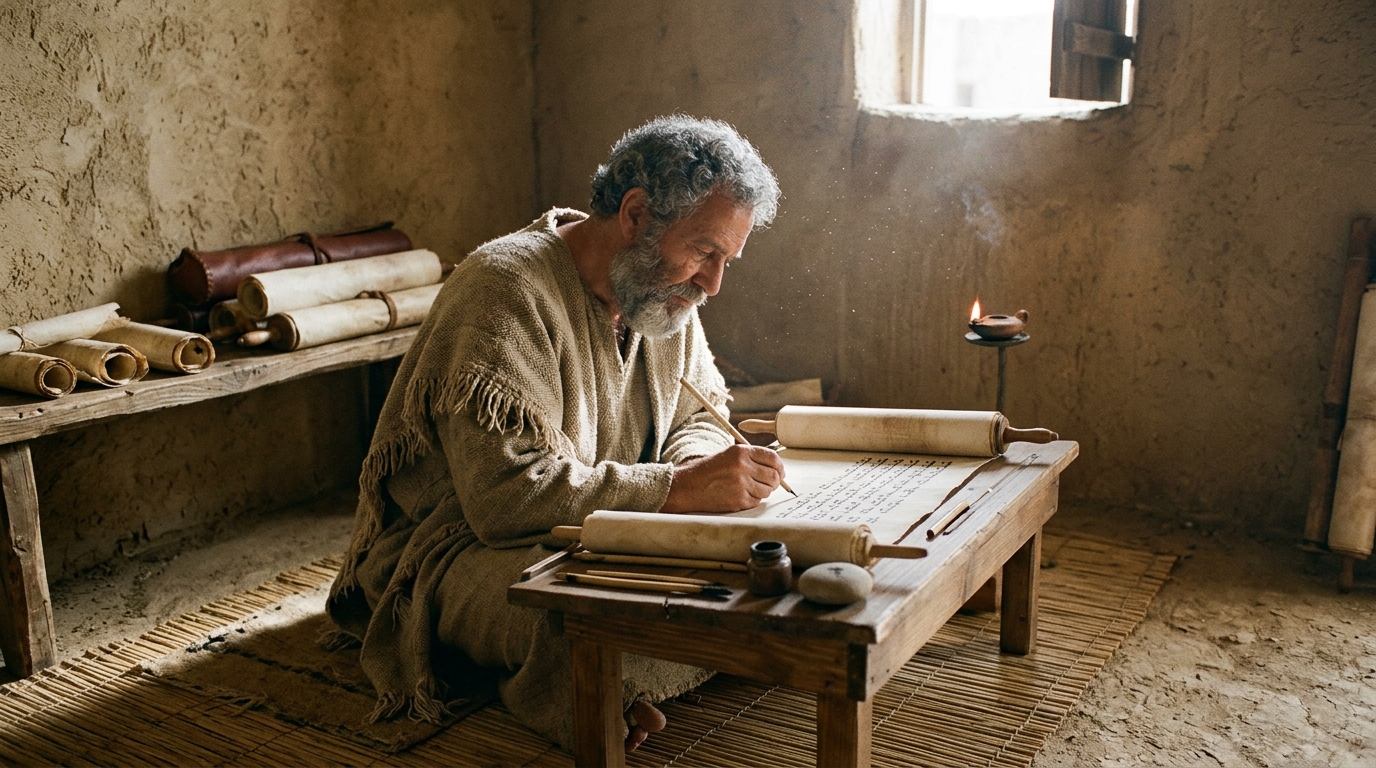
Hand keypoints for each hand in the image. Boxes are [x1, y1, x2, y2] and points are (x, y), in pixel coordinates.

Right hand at [661, 445, 784, 512]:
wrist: (688, 486)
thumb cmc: (709, 470)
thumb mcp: (729, 455)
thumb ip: (752, 459)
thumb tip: (777, 469)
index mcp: (741, 452)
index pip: (773, 458)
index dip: (780, 467)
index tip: (781, 473)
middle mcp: (742, 466)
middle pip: (774, 476)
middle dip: (774, 482)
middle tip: (769, 484)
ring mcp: (741, 484)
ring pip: (767, 491)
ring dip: (763, 492)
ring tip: (749, 489)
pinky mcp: (738, 500)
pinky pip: (756, 501)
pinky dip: (752, 500)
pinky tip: (740, 495)